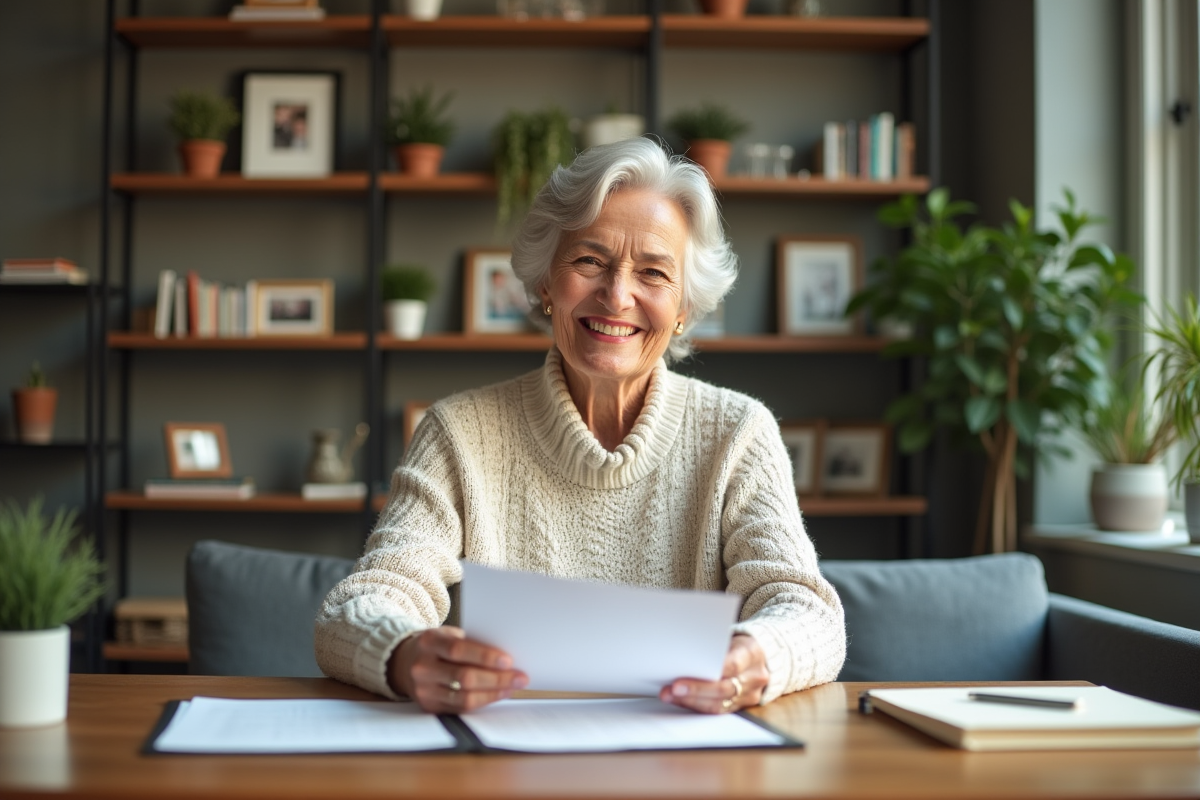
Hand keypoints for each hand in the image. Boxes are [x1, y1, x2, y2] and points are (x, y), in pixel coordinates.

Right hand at [387, 626, 527, 712]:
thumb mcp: (448, 635)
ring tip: (513, 687)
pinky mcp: (429, 706)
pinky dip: (483, 702)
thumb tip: (506, 658)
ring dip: (494, 693)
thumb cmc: (438, 646)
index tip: (509, 661)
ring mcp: (423, 690)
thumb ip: (471, 643)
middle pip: (464, 677)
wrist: (405, 662)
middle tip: (520, 677)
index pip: (458, 650)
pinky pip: (461, 708)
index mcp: (429, 641)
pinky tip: (498, 694)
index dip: (485, 656)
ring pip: (464, 697)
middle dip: (497, 678)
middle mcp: (423, 667)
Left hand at [659, 634, 767, 713]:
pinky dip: (697, 706)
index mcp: (752, 653)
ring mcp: (751, 694)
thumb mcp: (730, 638)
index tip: (687, 675)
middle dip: (695, 691)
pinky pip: (718, 710)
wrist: (762, 655)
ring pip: (720, 704)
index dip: (709, 673)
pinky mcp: (743, 706)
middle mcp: (755, 676)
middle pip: (724, 689)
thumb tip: (683, 654)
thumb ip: (712, 647)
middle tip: (673, 689)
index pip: (732, 666)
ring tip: (670, 695)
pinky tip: (681, 701)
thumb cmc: (739, 644)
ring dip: (692, 701)